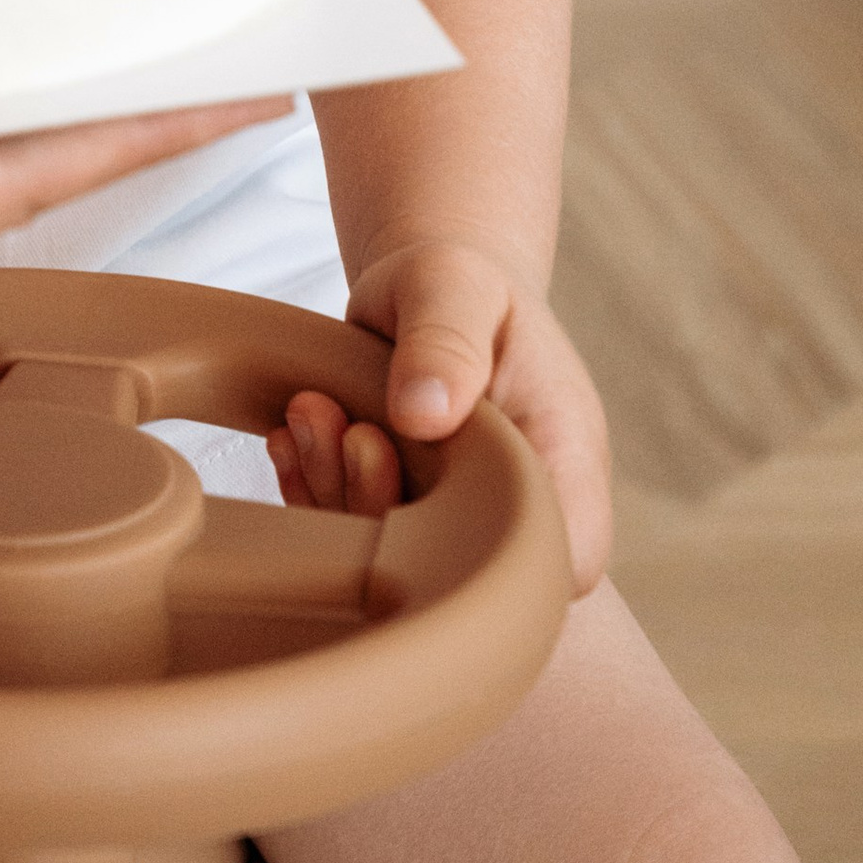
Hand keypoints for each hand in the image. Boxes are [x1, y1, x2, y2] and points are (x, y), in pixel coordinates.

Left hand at [268, 238, 611, 591]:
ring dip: (338, 497)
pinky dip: (316, 497)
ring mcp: (463, 530)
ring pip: (400, 565)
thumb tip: (423, 416)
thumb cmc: (460, 287)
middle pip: (462, 575)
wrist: (436, 295)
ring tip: (311, 412)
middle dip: (378, 505)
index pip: (559, 563)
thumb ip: (446, 342)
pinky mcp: (410, 525)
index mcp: (566, 466)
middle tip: (344, 427)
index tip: (389, 447)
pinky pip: (359, 541)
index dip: (474, 544)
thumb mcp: (455, 287)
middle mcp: (521, 516)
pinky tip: (295, 438)